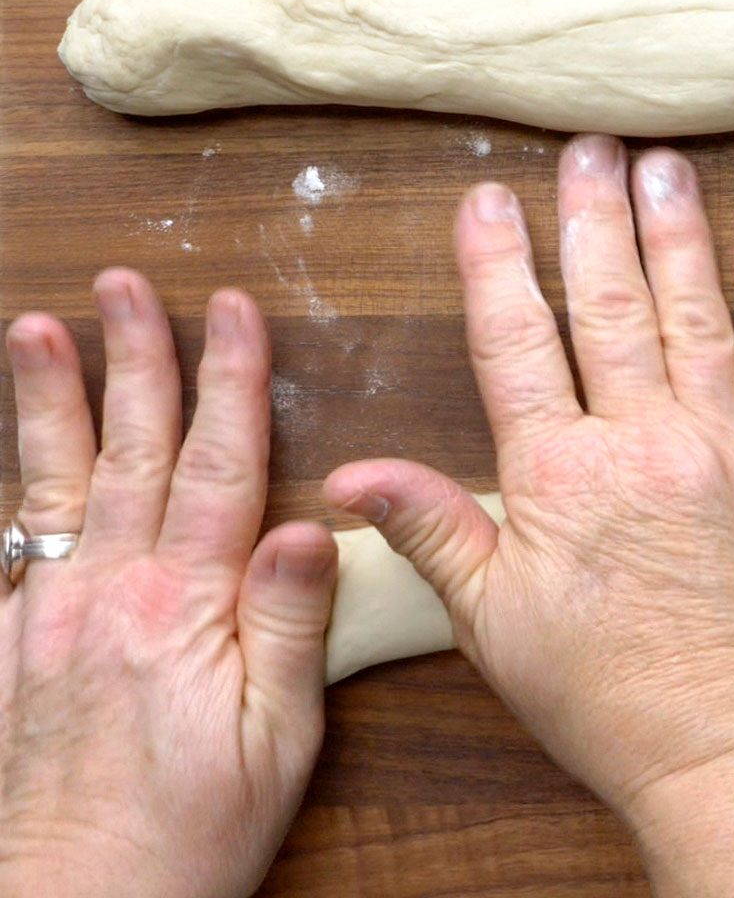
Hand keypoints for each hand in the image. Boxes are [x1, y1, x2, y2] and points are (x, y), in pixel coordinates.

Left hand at [0, 272, 336, 897]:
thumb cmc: (192, 834)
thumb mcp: (280, 739)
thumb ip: (290, 623)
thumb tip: (316, 523)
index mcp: (184, 607)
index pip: (214, 465)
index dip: (227, 382)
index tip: (234, 311)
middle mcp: (105, 596)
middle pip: (127, 451)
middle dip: (135, 358)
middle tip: (127, 285)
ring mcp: (44, 618)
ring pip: (51, 484)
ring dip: (50, 400)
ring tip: (39, 328)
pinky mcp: (6, 650)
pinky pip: (7, 548)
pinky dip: (12, 489)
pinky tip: (13, 461)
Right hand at [324, 135, 733, 894]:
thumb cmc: (608, 695)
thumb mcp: (496, 625)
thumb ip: (436, 532)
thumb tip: (355, 474)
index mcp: (560, 476)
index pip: (517, 344)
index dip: (498, 265)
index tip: (487, 199)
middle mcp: (643, 442)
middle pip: (610, 306)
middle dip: (593, 219)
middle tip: (586, 148)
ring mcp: (725, 445)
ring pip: (696, 314)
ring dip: (677, 232)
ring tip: (662, 164)